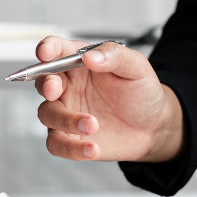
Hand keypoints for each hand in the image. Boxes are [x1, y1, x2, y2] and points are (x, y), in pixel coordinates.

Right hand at [34, 37, 183, 162]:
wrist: (153, 127)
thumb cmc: (141, 92)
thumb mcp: (136, 67)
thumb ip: (114, 56)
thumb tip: (90, 56)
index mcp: (79, 63)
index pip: (57, 50)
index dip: (47, 48)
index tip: (45, 53)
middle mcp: (68, 86)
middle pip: (43, 82)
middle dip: (46, 85)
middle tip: (55, 89)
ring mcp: (66, 112)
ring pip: (47, 114)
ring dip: (65, 120)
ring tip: (92, 125)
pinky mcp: (69, 137)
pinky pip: (56, 144)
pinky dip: (70, 149)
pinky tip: (91, 148)